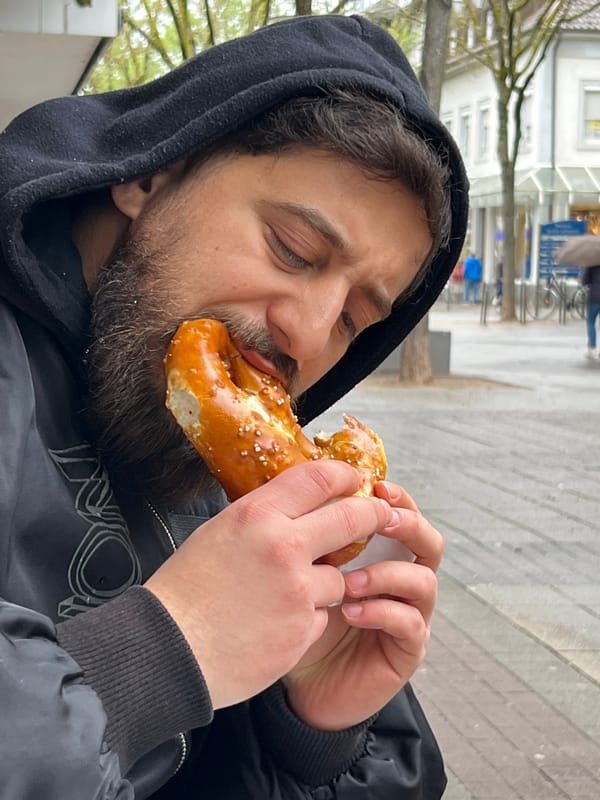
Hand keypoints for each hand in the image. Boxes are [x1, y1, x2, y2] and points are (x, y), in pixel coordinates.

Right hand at [144, 460, 395, 709]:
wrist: (170, 650)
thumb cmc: (185, 591)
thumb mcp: (219, 532)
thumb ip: (263, 518)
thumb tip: (295, 507)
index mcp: (257, 515)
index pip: (318, 477)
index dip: (345, 475)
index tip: (355, 480)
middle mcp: (284, 547)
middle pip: (352, 518)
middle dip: (373, 514)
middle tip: (380, 515)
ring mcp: (298, 590)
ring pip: (338, 575)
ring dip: (324, 582)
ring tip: (286, 595)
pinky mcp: (303, 629)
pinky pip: (322, 614)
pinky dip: (307, 618)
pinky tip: (276, 623)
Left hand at [282, 480, 442, 730]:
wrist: (299, 684)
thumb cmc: (300, 620)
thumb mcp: (303, 571)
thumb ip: (313, 537)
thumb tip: (301, 491)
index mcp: (381, 555)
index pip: (402, 517)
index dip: (396, 499)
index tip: (376, 485)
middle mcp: (402, 582)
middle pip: (429, 542)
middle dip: (409, 525)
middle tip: (381, 519)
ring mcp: (409, 615)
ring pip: (424, 581)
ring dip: (387, 573)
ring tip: (349, 582)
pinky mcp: (407, 651)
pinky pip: (410, 623)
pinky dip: (381, 611)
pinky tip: (350, 612)